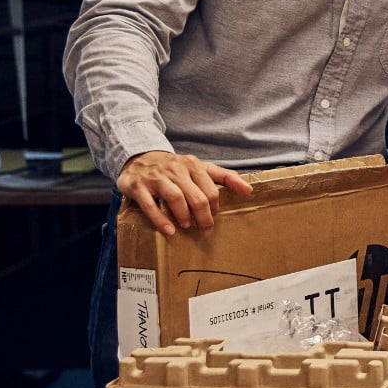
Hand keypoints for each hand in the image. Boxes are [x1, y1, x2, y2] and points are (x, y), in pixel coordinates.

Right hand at [118, 151, 252, 235]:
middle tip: (205, 230)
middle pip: (196, 196)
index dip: (215, 207)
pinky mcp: (138, 186)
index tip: (214, 218)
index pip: (211, 189)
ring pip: (175, 197)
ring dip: (184, 215)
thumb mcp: (200, 168)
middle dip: (204, 217)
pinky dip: (160, 219)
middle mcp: (175, 170)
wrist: (139, 157)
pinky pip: (150, 205)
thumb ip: (224, 177)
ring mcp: (156, 178)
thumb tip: (249, 189)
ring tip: (187, 227)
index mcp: (193, 165)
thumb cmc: (175, 168)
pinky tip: (169, 230)